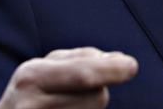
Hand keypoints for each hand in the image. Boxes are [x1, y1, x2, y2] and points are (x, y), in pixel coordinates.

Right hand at [0, 47, 137, 108]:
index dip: (112, 70)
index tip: (131, 66)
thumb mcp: (44, 66)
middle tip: (80, 93)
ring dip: (90, 107)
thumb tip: (120, 60)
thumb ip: (82, 58)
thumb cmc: (30, 91)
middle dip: (98, 91)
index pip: (83, 74)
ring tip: (66, 105)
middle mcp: (33, 104)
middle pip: (97, 96)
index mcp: (33, 77)